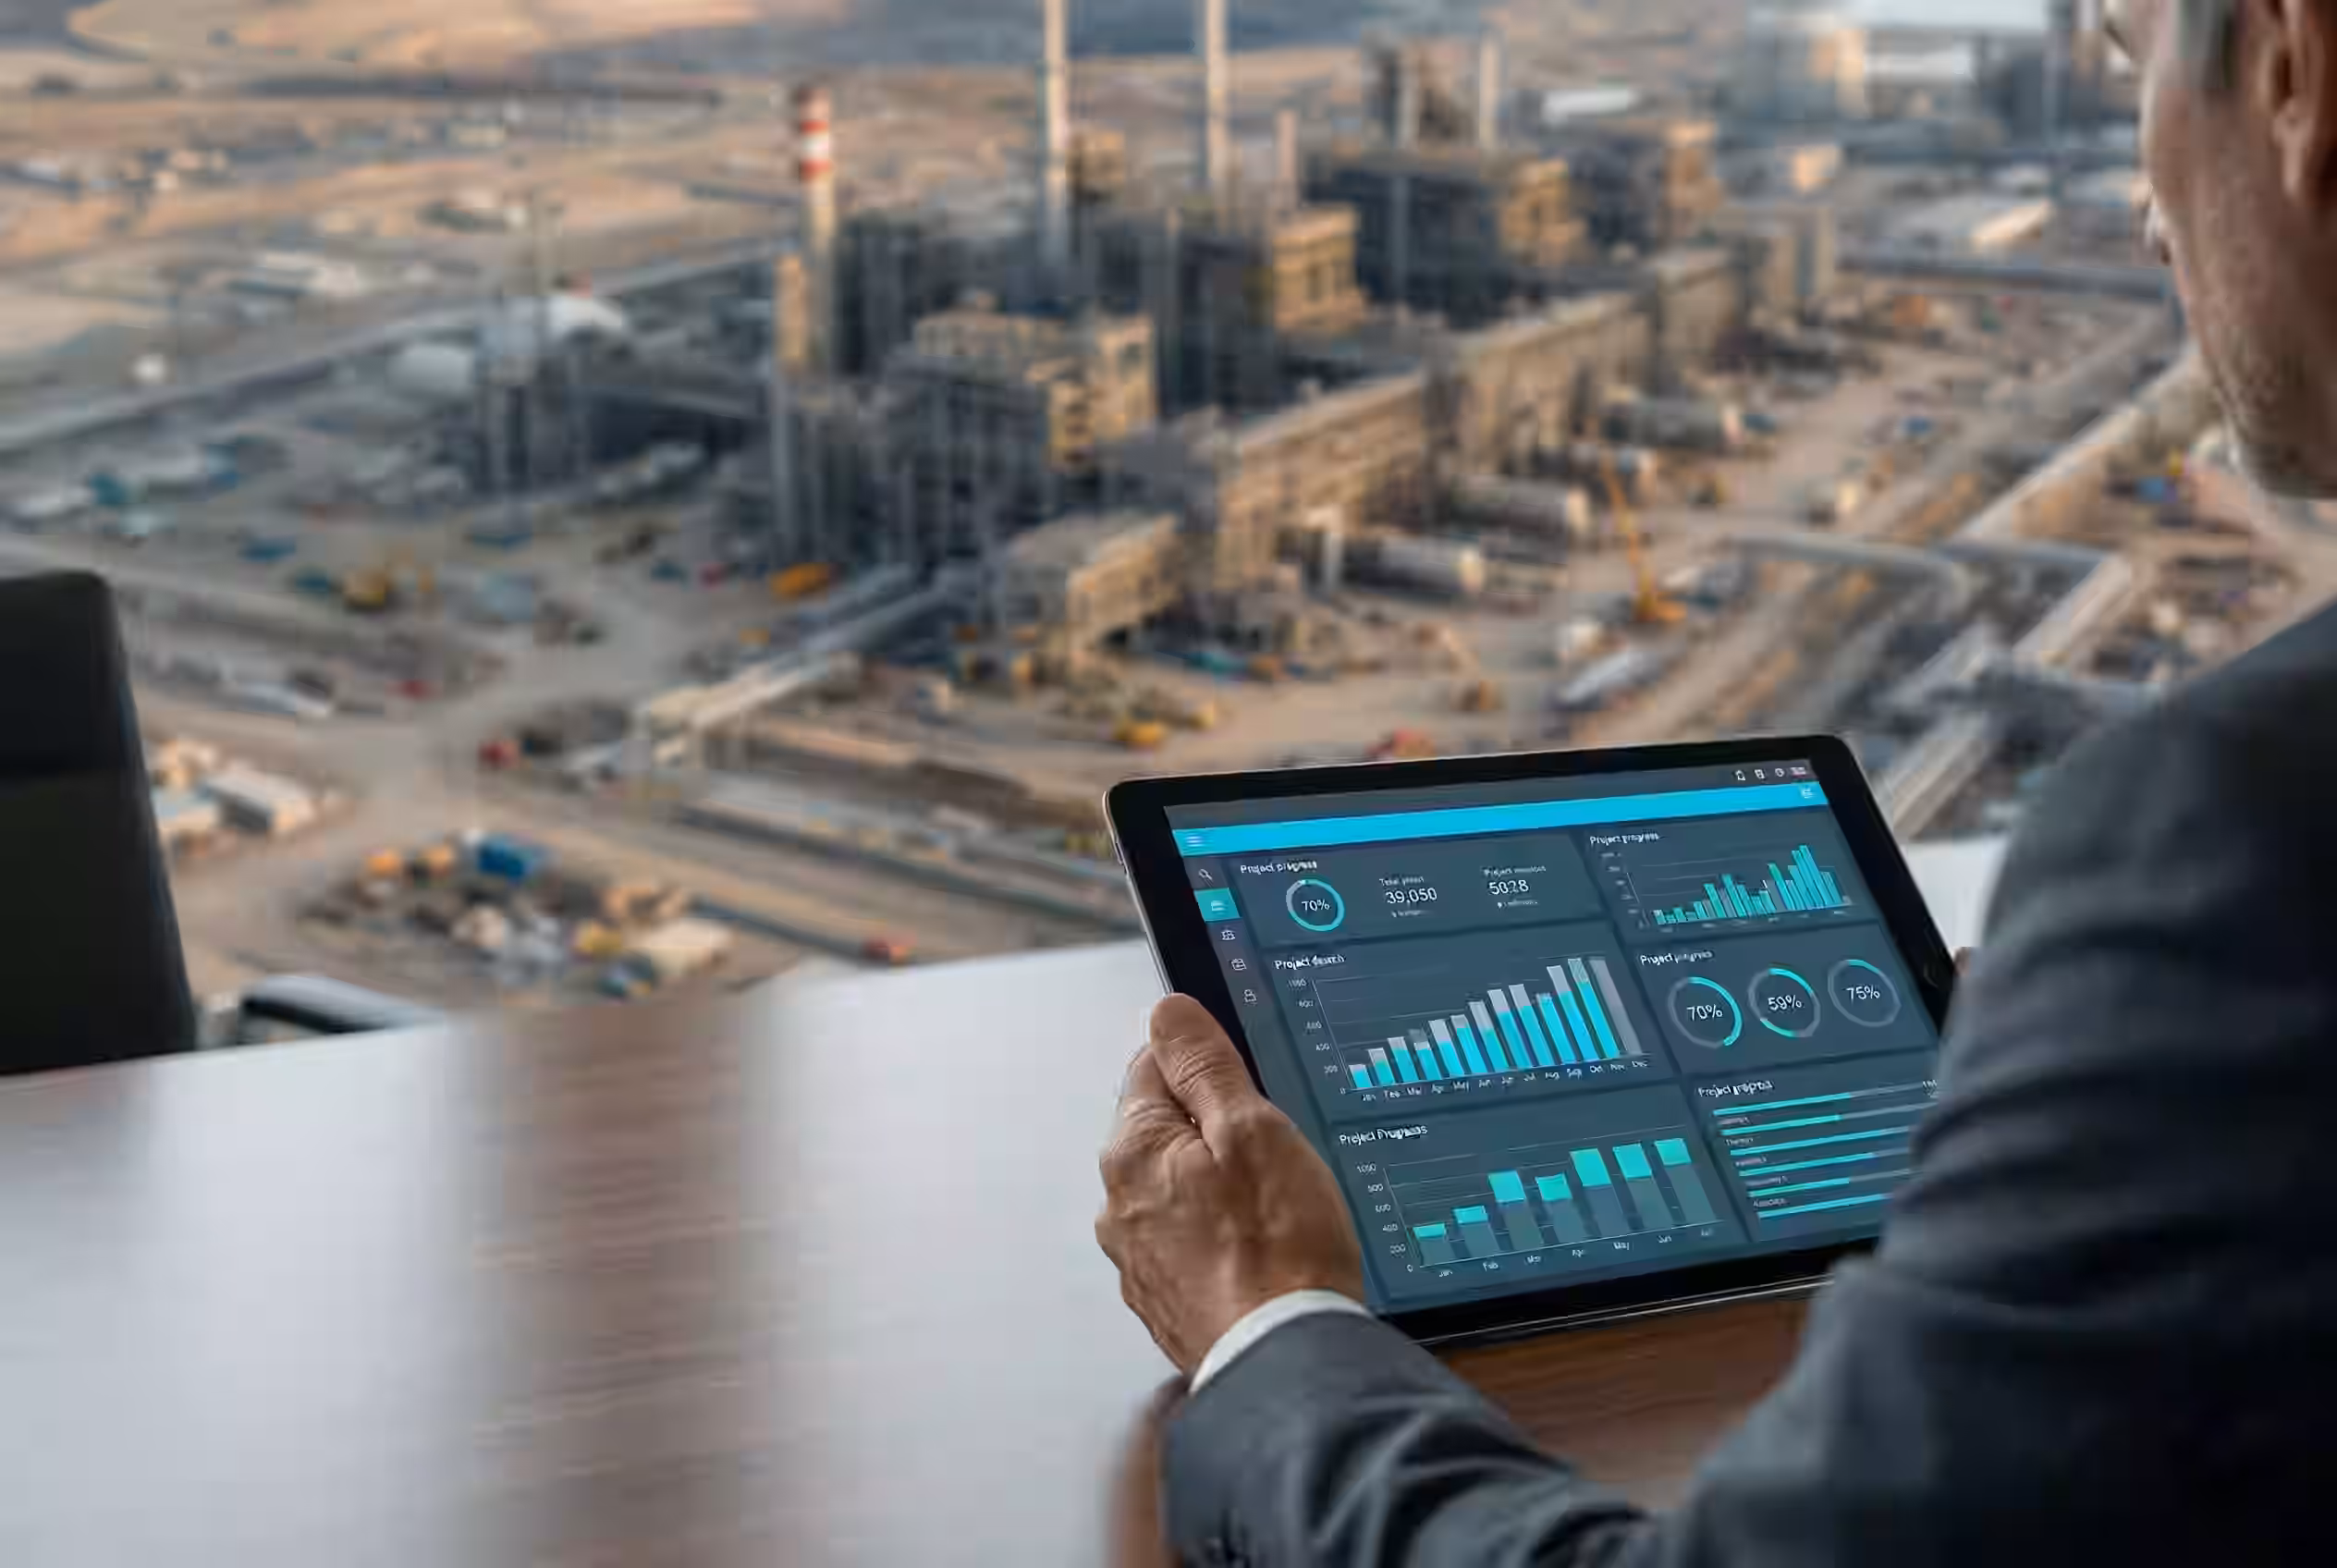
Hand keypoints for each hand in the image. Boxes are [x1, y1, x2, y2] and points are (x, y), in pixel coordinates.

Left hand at [1096, 995, 1363, 1376]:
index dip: (1213, 1068)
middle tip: (1276, 1158)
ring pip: (1183, 1188)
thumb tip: (1168, 1012)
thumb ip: (1203, 1064)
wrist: (1286, 1360)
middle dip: (1221, 1132)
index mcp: (1131, 1151)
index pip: (1154, 1064)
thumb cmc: (1278, 1249)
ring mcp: (1139, 1258)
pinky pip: (1194, 1242)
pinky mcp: (1166, 1299)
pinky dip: (1225, 1239)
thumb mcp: (1252, 1127)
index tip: (1252, 1091)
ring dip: (1223, 1189)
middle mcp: (1118, 1205)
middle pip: (1169, 1130)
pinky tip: (1266, 1252)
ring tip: (1277, 1212)